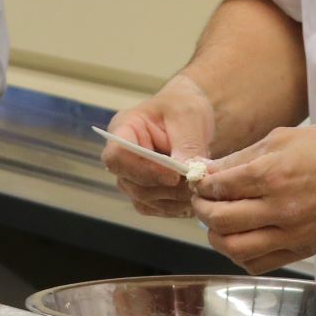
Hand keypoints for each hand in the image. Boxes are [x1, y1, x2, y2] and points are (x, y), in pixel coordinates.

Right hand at [103, 77, 215, 218]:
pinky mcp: (145, 191)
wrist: (189, 116)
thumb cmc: (183, 107)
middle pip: (130, 183)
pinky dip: (175, 207)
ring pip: (143, 200)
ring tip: (199, 188)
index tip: (173, 175)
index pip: (117, 156)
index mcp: (124, 128)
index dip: (142, 170)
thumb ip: (187, 144)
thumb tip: (189, 173)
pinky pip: (155, 208)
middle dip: (165, 188)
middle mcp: (122, 156)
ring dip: (173, 200)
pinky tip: (193, 197)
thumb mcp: (188, 116)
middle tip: (195, 184)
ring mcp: (131, 176)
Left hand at [191, 123, 315, 273]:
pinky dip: (242, 255)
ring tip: (218, 224)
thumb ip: (242, 158)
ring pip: (236, 249)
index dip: (202, 187)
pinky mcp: (304, 249)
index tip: (200, 183)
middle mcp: (280, 209)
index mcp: (271, 175)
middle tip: (202, 203)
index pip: (218, 189)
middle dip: (203, 212)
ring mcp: (293, 234)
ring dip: (218, 238)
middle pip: (220, 222)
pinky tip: (241, 239)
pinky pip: (260, 263)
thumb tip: (210, 171)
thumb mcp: (282, 138)